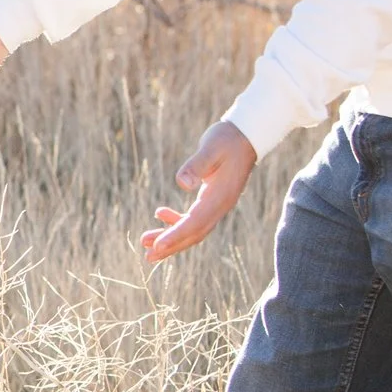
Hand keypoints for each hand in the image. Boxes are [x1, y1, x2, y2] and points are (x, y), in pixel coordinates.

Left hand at [142, 121, 258, 263]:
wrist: (244, 136)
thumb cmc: (227, 140)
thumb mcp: (211, 148)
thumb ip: (197, 165)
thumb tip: (183, 184)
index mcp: (220, 198)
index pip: (195, 223)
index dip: (175, 236)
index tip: (157, 247)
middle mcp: (220, 206)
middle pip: (194, 234)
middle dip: (171, 246)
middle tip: (148, 256)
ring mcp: (217, 205)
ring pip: (193, 229)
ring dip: (171, 237)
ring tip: (146, 242)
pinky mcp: (212, 200)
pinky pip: (193, 218)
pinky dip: (176, 221)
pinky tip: (160, 214)